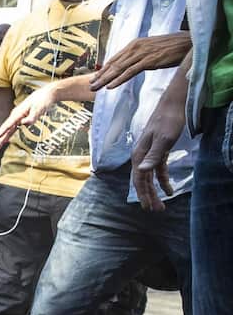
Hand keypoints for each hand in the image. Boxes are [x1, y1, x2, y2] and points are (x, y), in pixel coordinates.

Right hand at [0, 82, 60, 150]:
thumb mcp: (38, 108)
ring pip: (8, 130)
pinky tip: (6, 140)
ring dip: (2, 138)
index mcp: (18, 114)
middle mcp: (15, 116)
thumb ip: (31, 117)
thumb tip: (23, 123)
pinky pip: (13, 128)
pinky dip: (8, 135)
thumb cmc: (42, 100)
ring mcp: (17, 117)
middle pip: (5, 129)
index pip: (6, 126)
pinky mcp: (21, 118)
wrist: (46, 94)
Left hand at [90, 33, 191, 91]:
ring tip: (96, 88)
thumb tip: (133, 64)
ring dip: (105, 79)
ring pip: (119, 68)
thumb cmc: (172, 47)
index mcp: (135, 44)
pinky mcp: (149, 61)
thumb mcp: (152, 49)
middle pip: (114, 64)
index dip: (104, 68)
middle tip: (90, 85)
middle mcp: (135, 47)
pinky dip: (119, 80)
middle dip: (101, 75)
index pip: (115, 58)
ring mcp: (141, 54)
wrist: (188, 42)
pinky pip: (130, 72)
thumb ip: (141, 55)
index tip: (95, 77)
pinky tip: (111, 87)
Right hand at [131, 85, 186, 211]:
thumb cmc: (169, 120)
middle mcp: (141, 156)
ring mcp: (150, 153)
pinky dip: (163, 180)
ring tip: (161, 204)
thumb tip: (142, 172)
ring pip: (150, 177)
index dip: (143, 194)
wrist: (174, 104)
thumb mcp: (163, 139)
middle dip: (149, 196)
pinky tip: (169, 189)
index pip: (139, 179)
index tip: (150, 207)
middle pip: (143, 181)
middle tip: (157, 210)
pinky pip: (158, 170)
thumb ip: (153, 156)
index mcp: (139, 154)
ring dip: (155, 191)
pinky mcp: (159, 151)